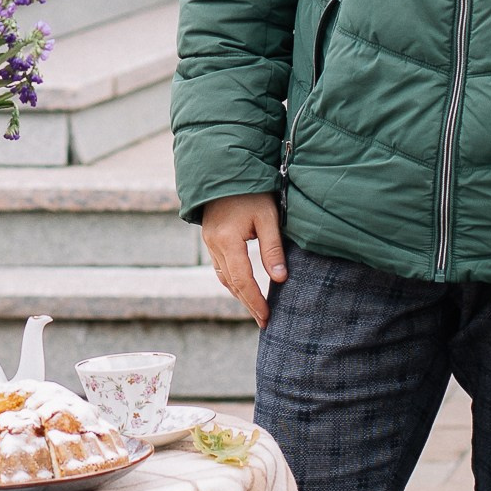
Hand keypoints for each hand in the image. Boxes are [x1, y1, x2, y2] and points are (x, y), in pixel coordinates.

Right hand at [202, 194, 286, 327]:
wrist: (226, 168)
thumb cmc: (252, 191)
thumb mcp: (268, 217)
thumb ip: (273, 249)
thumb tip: (281, 279)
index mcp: (227, 240)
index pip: (243, 280)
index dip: (255, 301)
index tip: (268, 318)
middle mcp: (214, 244)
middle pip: (231, 283)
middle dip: (248, 304)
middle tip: (264, 322)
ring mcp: (209, 242)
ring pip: (224, 277)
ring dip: (240, 294)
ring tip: (257, 309)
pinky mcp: (210, 238)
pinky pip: (221, 267)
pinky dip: (233, 281)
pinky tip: (244, 287)